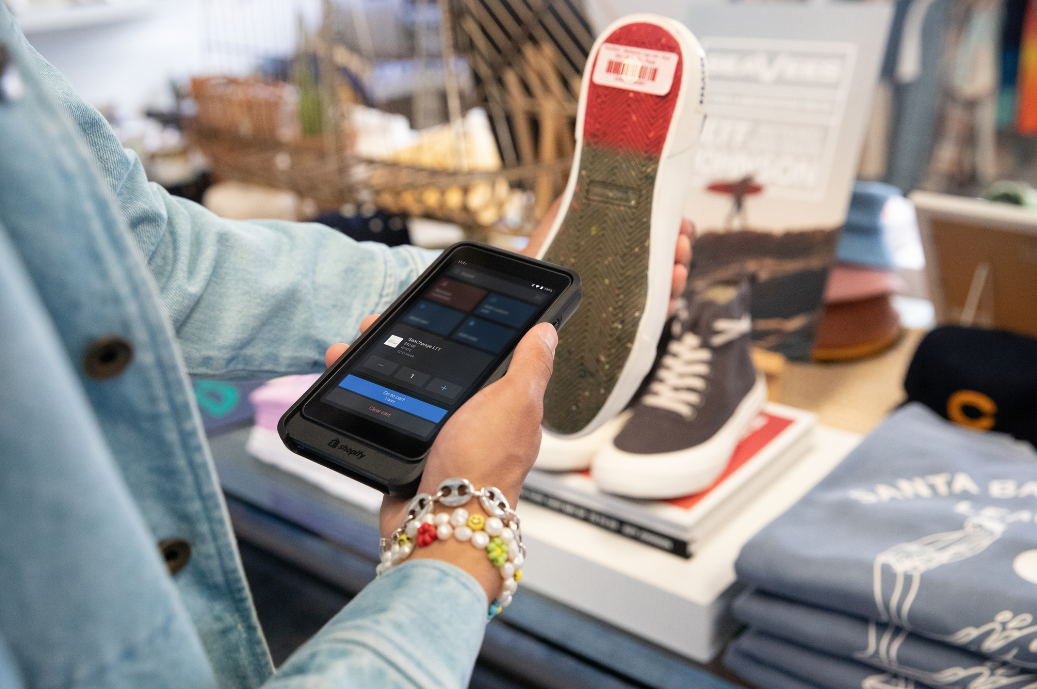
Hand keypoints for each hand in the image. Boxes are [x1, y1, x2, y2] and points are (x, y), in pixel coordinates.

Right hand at [324, 320, 557, 600]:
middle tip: (372, 326)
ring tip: (345, 350)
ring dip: (368, 365)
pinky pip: (379, 417)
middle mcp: (470, 420)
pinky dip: (357, 399)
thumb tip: (546, 331)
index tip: (424, 307)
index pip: (478, 352)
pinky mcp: (405, 456)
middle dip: (398, 341)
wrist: (441, 526)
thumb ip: (530, 366)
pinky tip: (341, 386)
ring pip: (398, 388)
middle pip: (431, 366)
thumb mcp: (514, 402)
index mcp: (502, 404)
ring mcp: (436, 438)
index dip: (451, 327)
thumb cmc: (482, 468)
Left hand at [521, 196, 694, 315]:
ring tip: (678, 264)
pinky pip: (651, 315)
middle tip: (682, 239)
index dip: (673, 226)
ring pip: (662, 286)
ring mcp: (624, 294)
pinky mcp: (621, 320)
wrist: (527, 295)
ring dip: (677, 274)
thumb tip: (594, 172)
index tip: (681, 220)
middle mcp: (624, 268)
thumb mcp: (559, 221)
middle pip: (665, 259)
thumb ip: (578, 200)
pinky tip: (670, 293)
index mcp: (617, 243)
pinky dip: (665, 304)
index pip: (655, 232)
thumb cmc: (540, 259)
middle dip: (679, 248)